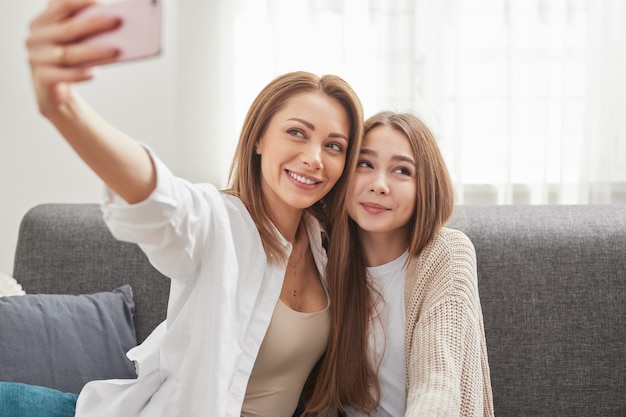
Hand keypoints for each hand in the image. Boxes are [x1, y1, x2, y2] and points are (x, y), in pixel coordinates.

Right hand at [26, 0, 120, 115]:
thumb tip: (112, 19)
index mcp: (42, 22)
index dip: (80, 2)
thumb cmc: (67, 58)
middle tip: (116, 21)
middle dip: (93, 24)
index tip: (102, 3)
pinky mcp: (42, 78)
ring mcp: (36, 58)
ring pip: (67, 54)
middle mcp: (35, 37)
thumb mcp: (70, 40)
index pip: (59, 5)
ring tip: (115, 50)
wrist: (50, 89)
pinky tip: (94, 73)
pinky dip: (80, 74)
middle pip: (67, 29)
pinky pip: (64, 76)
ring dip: (93, 52)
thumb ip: (81, 28)